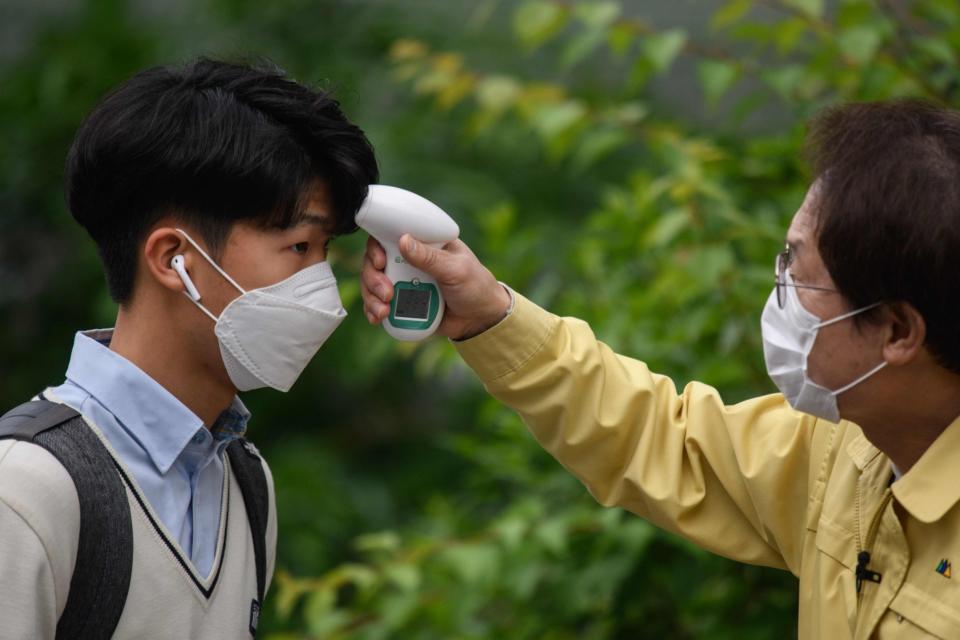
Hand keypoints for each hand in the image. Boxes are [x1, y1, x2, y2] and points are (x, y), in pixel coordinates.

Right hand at [361, 234, 511, 340]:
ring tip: (384, 311)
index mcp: (423, 244)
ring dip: (372, 297)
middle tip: (387, 293)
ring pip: (373, 284)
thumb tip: (403, 240)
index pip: (389, 236)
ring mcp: (403, 281)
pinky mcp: (402, 302)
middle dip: (373, 278)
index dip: (377, 247)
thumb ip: (430, 258)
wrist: (481, 320)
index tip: (380, 261)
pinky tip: (378, 318)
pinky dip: (374, 311)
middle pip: (374, 262)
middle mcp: (409, 260)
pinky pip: (380, 304)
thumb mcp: (456, 269)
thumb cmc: (476, 286)